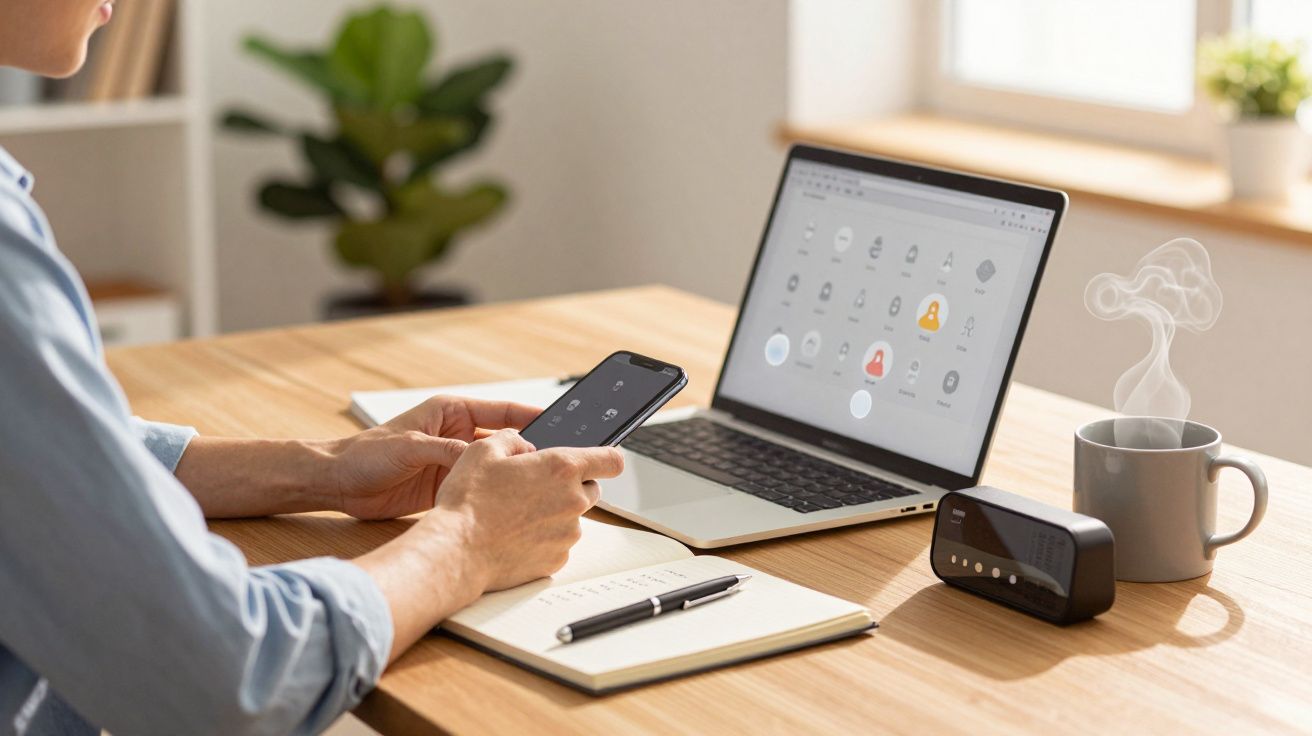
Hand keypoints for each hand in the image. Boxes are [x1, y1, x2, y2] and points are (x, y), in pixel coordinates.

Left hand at [331, 396, 540, 519]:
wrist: (337, 483)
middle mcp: (456, 436)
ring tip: (537, 487)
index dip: (530, 415)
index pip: (500, 411)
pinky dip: (492, 497)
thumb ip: (447, 451)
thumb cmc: (364, 453)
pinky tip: (510, 505)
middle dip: (527, 451)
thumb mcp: (410, 447)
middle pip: (502, 442)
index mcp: (451, 412)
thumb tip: (482, 460)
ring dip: (511, 478)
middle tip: (554, 461)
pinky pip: (478, 489)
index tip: (558, 421)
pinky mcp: (447, 487)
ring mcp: (453, 462)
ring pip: (494, 469)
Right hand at [424, 429, 625, 590]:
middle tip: (535, 488)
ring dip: (554, 514)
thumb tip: (524, 445)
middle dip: (571, 486)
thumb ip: (513, 439)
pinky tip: (515, 536)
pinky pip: (558, 544)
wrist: (457, 551)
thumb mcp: (484, 450)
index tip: (601, 461)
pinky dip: (543, 539)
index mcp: (561, 468)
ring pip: (572, 518)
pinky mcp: (556, 560)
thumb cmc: (469, 502)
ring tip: (516, 515)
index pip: (611, 460)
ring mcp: (566, 534)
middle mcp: (572, 501)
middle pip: (591, 489)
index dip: (607, 458)